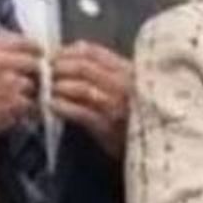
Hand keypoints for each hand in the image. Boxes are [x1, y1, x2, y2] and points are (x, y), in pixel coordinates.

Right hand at [0, 34, 41, 140]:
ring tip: (7, 100)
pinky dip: (23, 111)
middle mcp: (0, 61)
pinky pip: (30, 106)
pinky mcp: (14, 104)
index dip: (35, 49)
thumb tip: (14, 51)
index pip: (24, 41)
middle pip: (34, 64)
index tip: (40, 54)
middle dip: (33, 74)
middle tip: (28, 82)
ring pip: (32, 86)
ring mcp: (9, 83)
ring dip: (26, 94)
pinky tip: (7, 111)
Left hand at [51, 41, 133, 158]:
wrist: (158, 151)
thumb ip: (112, 72)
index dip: (67, 51)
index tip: (53, 55)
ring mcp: (116, 106)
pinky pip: (80, 112)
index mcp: (129, 72)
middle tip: (44, 72)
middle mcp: (124, 85)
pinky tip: (52, 106)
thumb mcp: (133, 89)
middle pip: (82, 66)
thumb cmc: (142, 120)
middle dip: (58, 67)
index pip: (92, 51)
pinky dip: (62, 106)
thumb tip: (78, 55)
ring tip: (47, 89)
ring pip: (80, 86)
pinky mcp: (108, 128)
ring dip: (57, 86)